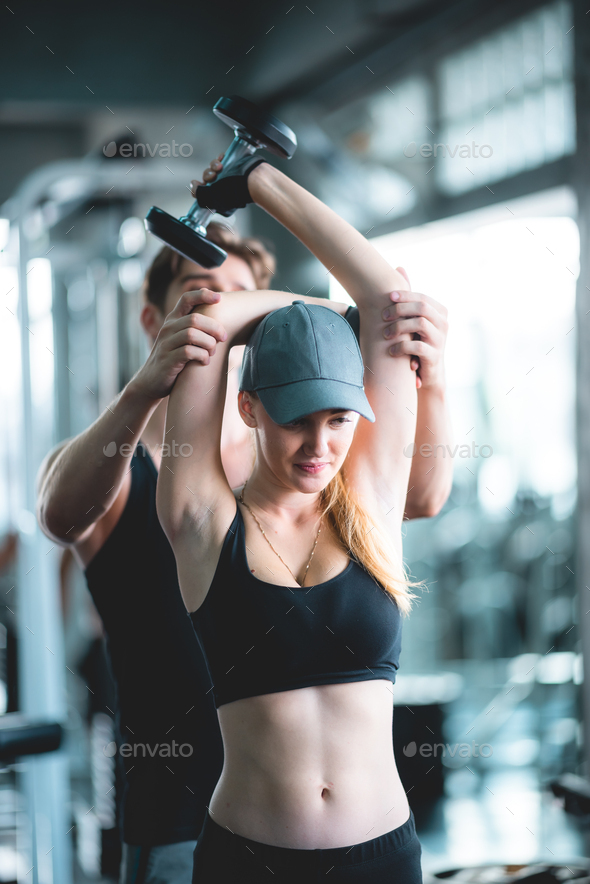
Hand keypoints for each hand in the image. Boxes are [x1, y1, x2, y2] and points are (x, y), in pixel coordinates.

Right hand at [130, 289, 227, 400]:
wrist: (151, 381)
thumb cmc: (174, 359)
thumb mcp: (181, 340)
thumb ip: (195, 329)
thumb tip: (220, 318)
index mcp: (172, 320)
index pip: (186, 299)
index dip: (203, 295)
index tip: (219, 298)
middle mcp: (168, 328)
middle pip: (195, 319)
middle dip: (214, 327)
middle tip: (224, 338)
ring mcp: (166, 344)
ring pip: (192, 334)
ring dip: (209, 343)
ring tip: (212, 352)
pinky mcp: (167, 360)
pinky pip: (188, 352)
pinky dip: (202, 356)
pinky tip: (205, 361)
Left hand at [189, 153, 265, 213]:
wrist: (253, 179)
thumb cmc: (235, 190)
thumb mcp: (212, 197)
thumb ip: (199, 194)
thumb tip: (193, 186)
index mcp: (218, 199)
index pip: (203, 192)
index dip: (198, 187)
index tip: (197, 183)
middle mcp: (223, 188)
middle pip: (207, 178)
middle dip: (207, 175)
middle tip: (213, 176)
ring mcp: (229, 177)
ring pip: (213, 168)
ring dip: (213, 166)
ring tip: (220, 167)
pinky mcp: (234, 166)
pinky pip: (222, 159)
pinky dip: (220, 158)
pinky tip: (222, 159)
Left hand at [382, 267, 447, 389]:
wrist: (427, 375)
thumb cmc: (417, 342)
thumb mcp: (412, 319)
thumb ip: (408, 296)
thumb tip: (399, 267)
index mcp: (440, 312)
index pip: (422, 298)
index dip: (405, 295)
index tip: (388, 298)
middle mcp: (443, 324)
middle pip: (422, 308)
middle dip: (400, 309)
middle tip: (383, 316)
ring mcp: (441, 340)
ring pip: (420, 324)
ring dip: (399, 327)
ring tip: (385, 335)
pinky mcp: (435, 356)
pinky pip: (418, 346)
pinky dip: (401, 347)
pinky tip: (391, 351)